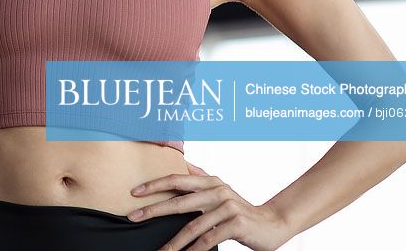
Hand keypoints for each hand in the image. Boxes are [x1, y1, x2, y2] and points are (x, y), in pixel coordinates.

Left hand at [128, 161, 293, 250]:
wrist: (273, 224)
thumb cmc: (240, 209)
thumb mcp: (220, 190)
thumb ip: (201, 179)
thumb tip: (182, 163)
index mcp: (210, 181)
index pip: (176, 179)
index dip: (154, 185)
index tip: (134, 192)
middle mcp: (217, 190)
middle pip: (179, 201)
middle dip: (153, 210)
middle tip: (133, 217)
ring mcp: (227, 207)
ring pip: (193, 226)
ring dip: (174, 241)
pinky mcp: (235, 223)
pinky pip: (209, 238)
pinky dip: (195, 249)